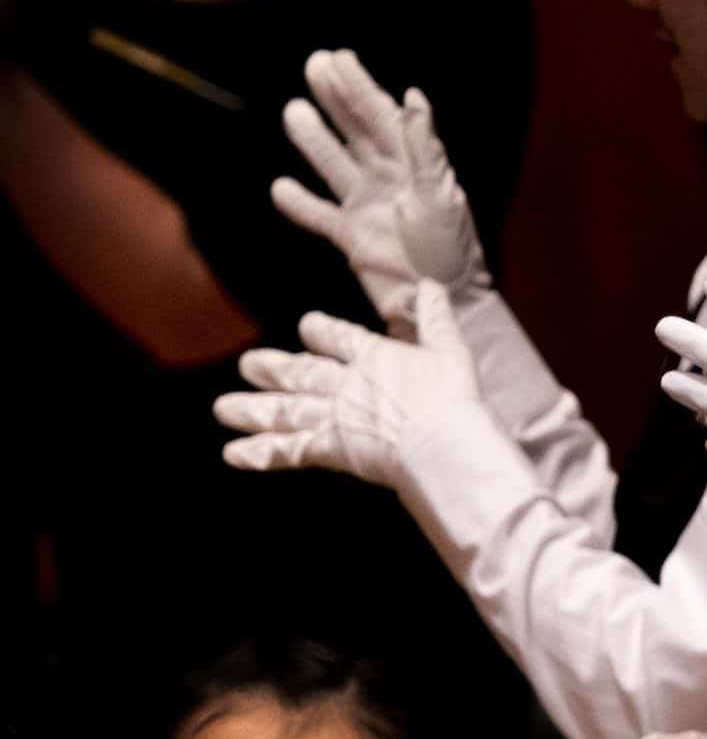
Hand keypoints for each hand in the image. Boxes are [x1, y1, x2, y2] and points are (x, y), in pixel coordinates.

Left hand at [214, 280, 481, 488]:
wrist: (439, 441)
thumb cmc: (452, 397)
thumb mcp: (450, 349)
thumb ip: (435, 317)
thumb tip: (431, 283)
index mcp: (374, 357)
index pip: (340, 338)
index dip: (321, 331)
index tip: (306, 326)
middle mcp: (346, 383)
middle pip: (302, 373)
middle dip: (273, 369)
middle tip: (247, 364)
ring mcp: (333, 416)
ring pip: (285, 410)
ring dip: (252, 410)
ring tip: (223, 409)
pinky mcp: (330, 448)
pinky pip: (289, 450)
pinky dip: (261, 453)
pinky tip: (233, 454)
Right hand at [272, 50, 488, 332]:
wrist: (442, 301)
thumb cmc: (451, 249)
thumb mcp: (439, 196)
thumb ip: (423, 149)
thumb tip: (413, 99)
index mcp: (414, 164)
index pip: (381, 116)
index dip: (359, 86)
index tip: (338, 56)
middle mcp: (389, 179)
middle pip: (356, 130)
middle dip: (336, 98)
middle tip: (315, 64)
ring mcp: (367, 206)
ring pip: (334, 166)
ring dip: (314, 142)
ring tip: (293, 111)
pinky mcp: (350, 237)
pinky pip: (319, 215)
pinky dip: (299, 204)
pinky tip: (280, 187)